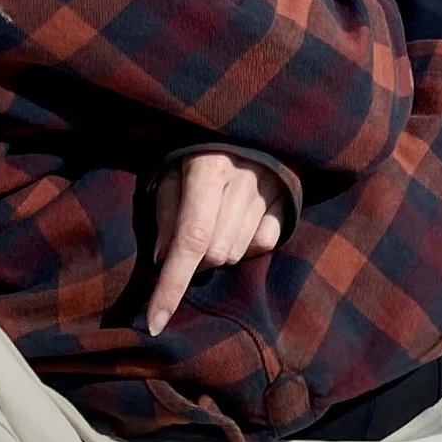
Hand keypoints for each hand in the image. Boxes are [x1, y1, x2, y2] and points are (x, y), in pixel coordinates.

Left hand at [145, 150, 286, 334]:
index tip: (154, 323)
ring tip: (215, 217)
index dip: (171, 286)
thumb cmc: (197, 149)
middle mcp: (243, 180)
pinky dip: (248, 241)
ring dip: (219, 248)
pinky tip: (241, 218)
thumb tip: (163, 257)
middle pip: (214, 254)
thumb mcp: (170, 170)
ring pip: (236, 253)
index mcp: (209, 168)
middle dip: (194, 256)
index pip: (190, 240)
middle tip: (189, 230)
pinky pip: (264, 243)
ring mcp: (269, 191)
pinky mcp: (287, 200)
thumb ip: (164, 210)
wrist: (248, 118)